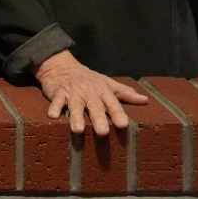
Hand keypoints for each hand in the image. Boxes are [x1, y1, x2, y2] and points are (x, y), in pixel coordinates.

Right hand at [35, 50, 150, 135]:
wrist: (63, 66)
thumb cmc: (89, 79)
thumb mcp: (108, 84)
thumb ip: (125, 93)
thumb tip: (145, 100)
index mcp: (103, 91)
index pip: (112, 103)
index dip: (118, 114)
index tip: (124, 125)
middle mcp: (89, 93)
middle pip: (95, 107)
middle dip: (99, 119)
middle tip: (103, 132)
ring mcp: (73, 93)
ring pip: (75, 106)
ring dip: (76, 117)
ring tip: (78, 130)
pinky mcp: (58, 94)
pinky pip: (56, 101)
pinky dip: (54, 108)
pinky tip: (52, 116)